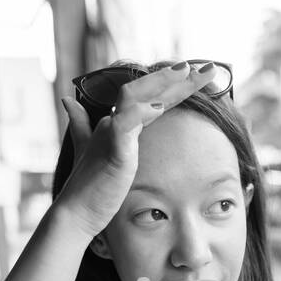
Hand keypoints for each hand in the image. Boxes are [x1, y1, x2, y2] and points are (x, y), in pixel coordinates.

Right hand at [55, 62, 222, 236]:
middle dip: (180, 76)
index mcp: (117, 122)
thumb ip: (83, 126)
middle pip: (148, 89)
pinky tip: (159, 107)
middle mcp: (113, 121)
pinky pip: (125, 124)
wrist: (77, 213)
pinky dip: (141, 113)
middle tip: (210, 67)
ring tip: (187, 71)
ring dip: (163, 82)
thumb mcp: (92, 151)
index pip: (150, 96)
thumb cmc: (89, 187)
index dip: (174, 83)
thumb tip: (69, 102)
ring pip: (136, 96)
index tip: (200, 75)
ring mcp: (111, 133)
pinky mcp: (112, 150)